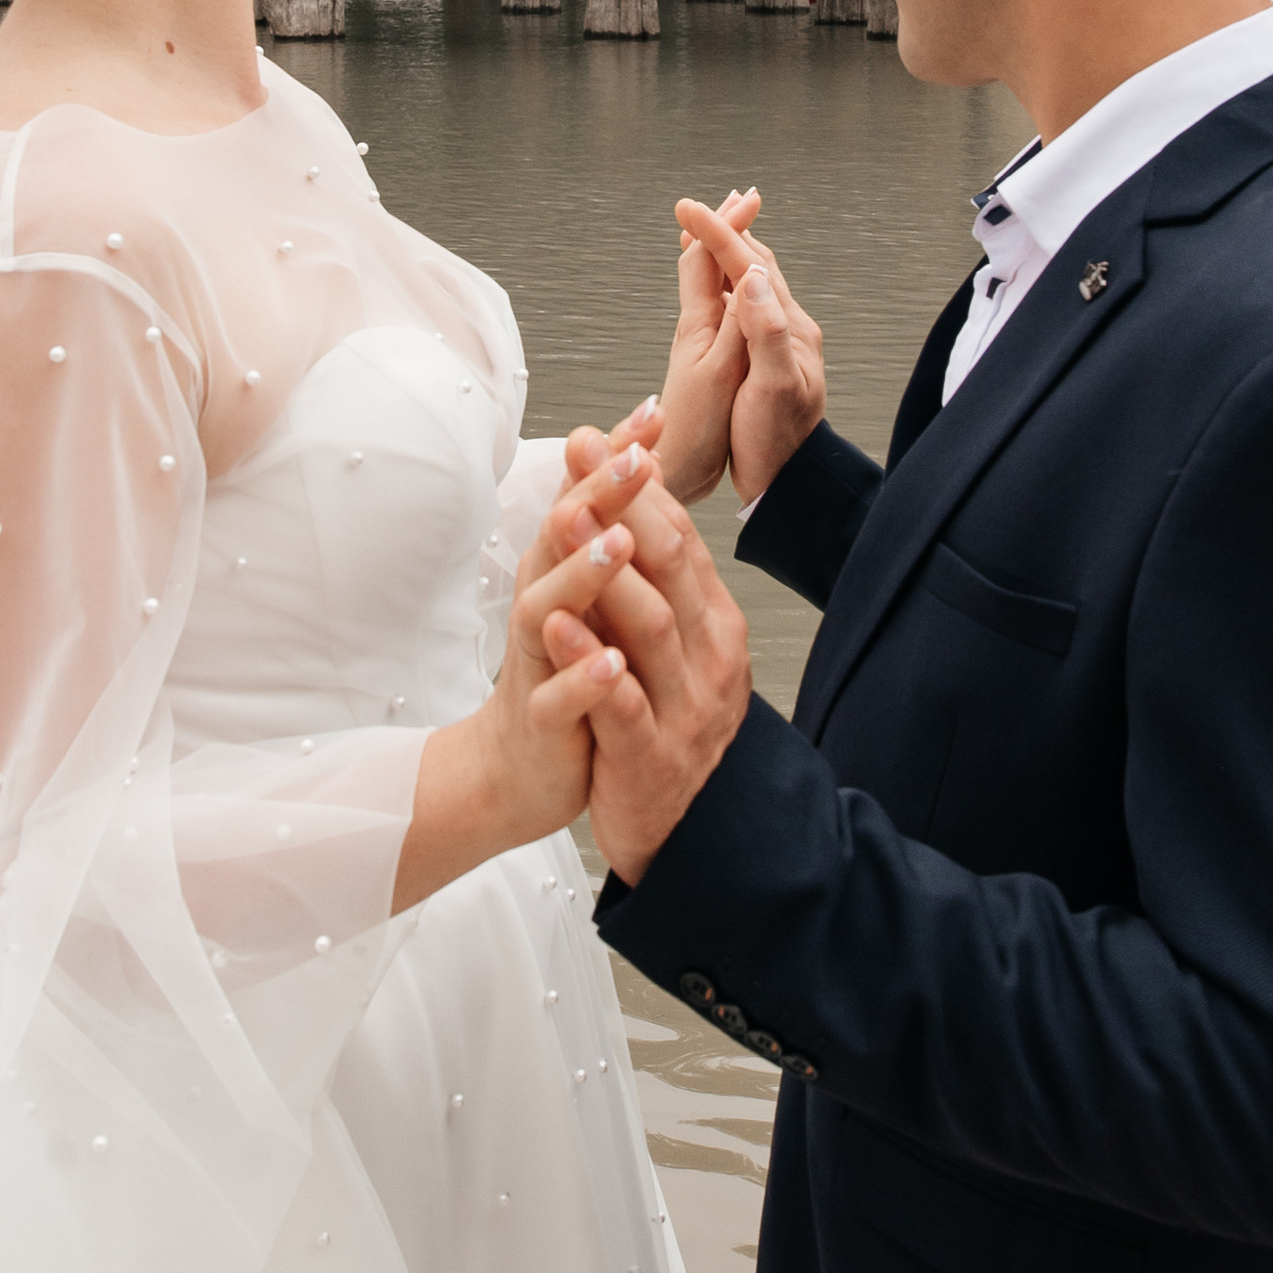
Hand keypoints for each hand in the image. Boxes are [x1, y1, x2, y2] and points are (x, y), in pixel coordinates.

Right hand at [393, 441, 658, 907]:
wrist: (517, 767)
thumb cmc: (563, 672)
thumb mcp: (592, 597)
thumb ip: (609, 531)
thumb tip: (636, 455)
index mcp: (561, 571)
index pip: (588, 501)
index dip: (616, 459)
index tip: (651, 413)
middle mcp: (543, 605)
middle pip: (562, 540)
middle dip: (598, 497)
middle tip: (635, 458)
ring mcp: (537, 662)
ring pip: (549, 609)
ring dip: (581, 574)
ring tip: (617, 543)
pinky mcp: (540, 718)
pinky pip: (558, 697)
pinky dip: (582, 678)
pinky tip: (611, 663)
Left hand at [541, 422, 753, 882]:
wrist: (687, 833)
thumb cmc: (665, 728)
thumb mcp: (669, 648)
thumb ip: (653, 582)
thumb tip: (627, 498)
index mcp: (714, 624)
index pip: (679, 538)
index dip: (636, 486)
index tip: (593, 439)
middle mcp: (710, 659)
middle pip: (672, 567)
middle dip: (624, 507)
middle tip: (584, 457)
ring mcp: (685, 709)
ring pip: (652, 626)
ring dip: (606, 572)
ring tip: (564, 523)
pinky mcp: (650, 758)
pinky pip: (621, 704)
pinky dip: (591, 664)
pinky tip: (558, 626)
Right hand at [670, 199, 826, 503]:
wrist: (789, 485)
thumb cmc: (778, 444)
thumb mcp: (772, 387)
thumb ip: (765, 332)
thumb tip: (752, 278)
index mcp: (789, 329)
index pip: (750, 265)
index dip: (717, 233)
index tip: (686, 208)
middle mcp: (789, 328)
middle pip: (755, 264)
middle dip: (725, 232)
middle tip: (695, 209)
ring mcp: (780, 343)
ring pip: (752, 283)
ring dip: (728, 254)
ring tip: (705, 233)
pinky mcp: (768, 359)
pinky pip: (747, 306)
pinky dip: (728, 284)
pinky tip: (720, 288)